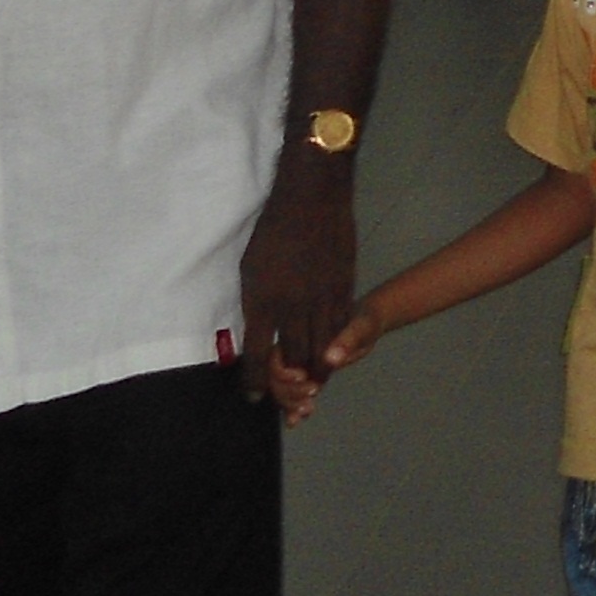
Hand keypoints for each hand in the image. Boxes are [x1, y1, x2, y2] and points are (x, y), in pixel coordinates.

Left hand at [237, 175, 356, 400]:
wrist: (312, 198)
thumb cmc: (273, 229)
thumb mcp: (251, 269)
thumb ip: (256, 304)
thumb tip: (260, 331)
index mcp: (262, 302)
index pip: (256, 356)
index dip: (255, 383)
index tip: (254, 397)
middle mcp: (292, 308)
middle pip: (293, 359)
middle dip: (290, 382)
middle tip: (290, 391)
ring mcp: (321, 300)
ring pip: (321, 349)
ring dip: (316, 369)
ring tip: (312, 381)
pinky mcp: (344, 290)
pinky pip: (340, 329)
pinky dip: (336, 346)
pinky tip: (332, 352)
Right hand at [265, 305, 376, 427]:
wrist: (370, 326)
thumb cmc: (366, 320)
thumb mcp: (361, 328)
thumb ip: (345, 341)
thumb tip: (330, 359)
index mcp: (298, 332)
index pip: (273, 356)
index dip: (282, 371)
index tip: (303, 376)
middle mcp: (293, 350)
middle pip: (273, 376)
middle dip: (287, 391)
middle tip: (313, 392)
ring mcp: (300, 364)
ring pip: (281, 388)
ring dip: (290, 402)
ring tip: (308, 409)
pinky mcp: (309, 376)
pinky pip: (295, 393)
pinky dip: (293, 409)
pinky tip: (296, 421)